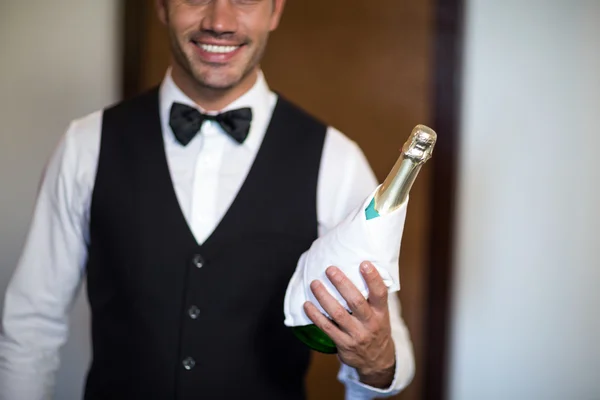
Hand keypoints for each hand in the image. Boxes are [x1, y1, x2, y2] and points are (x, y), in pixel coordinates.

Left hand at [303, 261, 395, 388]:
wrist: (376, 361)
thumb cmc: (375, 329)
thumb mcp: (381, 314)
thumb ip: (372, 297)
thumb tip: (359, 268)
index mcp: (381, 313)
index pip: (380, 293)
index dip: (373, 278)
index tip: (364, 263)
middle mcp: (370, 323)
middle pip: (355, 301)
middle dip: (342, 284)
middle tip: (330, 269)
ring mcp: (356, 335)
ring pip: (338, 313)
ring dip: (324, 297)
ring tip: (314, 284)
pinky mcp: (343, 344)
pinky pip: (327, 327)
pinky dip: (315, 315)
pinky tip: (307, 304)